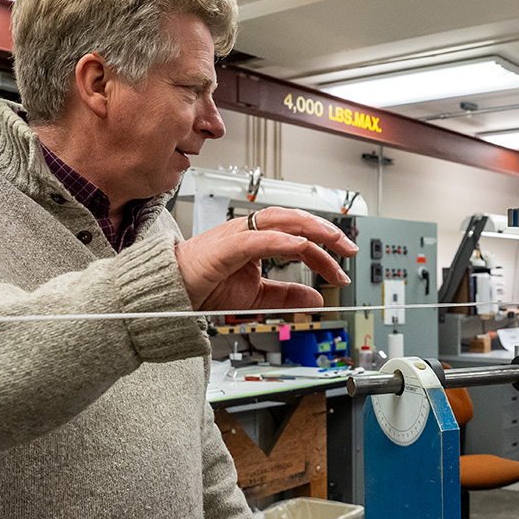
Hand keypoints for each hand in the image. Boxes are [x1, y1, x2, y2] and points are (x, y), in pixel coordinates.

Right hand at [174, 207, 356, 310]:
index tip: (341, 272)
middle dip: (326, 232)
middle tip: (349, 249)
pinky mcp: (225, 247)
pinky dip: (281, 240)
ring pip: (281, 222)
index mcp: (258, 239)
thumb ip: (287, 294)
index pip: (299, 238)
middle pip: (295, 221)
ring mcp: (237, 235)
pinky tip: (300, 246)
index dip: (324, 252)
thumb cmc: (204, 287)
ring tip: (333, 240)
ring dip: (310, 229)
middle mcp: (250, 231)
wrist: (169, 294)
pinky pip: (258, 238)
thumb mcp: (257, 296)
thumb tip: (317, 297)